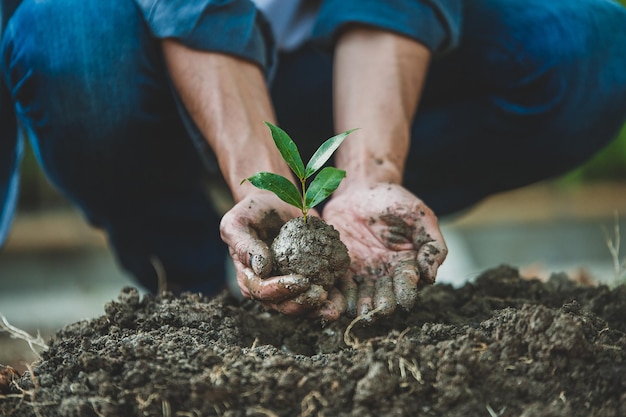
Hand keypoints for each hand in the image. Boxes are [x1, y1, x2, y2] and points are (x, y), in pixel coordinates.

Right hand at [220, 191, 328, 314]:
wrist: (275, 202)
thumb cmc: (252, 212)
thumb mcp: (238, 223)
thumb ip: (244, 246)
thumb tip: (261, 269)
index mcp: (250, 278)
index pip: (262, 292)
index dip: (280, 290)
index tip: (301, 280)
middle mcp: (270, 286)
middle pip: (285, 304)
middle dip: (303, 304)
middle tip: (321, 294)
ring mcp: (290, 284)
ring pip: (304, 305)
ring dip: (320, 310)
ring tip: (336, 308)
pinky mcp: (310, 277)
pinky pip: (321, 292)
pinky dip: (334, 297)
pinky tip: (345, 297)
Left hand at [322, 181, 446, 319]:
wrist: (360, 190)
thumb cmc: (393, 201)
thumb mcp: (418, 216)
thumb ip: (431, 244)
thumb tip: (431, 275)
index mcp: (406, 264)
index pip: (408, 282)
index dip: (406, 291)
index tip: (405, 301)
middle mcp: (385, 275)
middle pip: (384, 295)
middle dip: (381, 305)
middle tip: (378, 312)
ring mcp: (362, 274)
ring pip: (361, 296)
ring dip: (359, 307)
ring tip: (356, 312)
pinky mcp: (341, 270)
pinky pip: (339, 286)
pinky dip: (337, 298)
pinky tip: (333, 305)